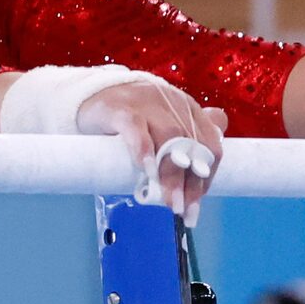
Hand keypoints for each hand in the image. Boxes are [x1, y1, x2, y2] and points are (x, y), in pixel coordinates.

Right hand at [76, 80, 227, 225]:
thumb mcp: (165, 124)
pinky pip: (136, 129)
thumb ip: (189, 139)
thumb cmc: (134, 116)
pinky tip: (147, 171)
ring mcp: (149, 103)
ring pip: (170, 138)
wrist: (94, 92)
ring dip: (172, 174)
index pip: (210, 143)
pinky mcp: (122, 108)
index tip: (196, 204)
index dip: (207, 176)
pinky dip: (144, 151)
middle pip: (193, 144)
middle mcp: (174, 103)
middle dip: (192, 182)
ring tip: (169, 202)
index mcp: (189, 109)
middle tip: (185, 211)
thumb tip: (209, 166)